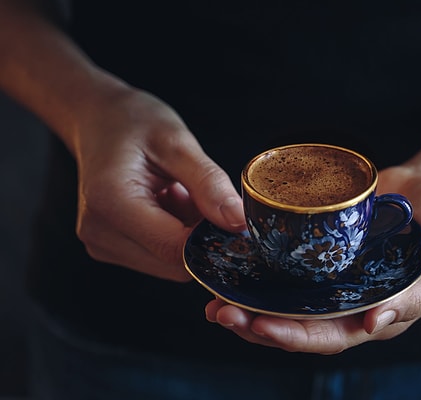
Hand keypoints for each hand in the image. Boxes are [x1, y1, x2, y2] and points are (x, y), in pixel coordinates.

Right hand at [73, 88, 246, 280]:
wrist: (98, 119)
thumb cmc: (133, 122)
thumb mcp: (178, 142)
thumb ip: (209, 184)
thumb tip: (239, 223)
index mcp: (110, 201)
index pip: (175, 249)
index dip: (214, 240)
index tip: (238, 220)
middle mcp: (99, 232)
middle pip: (174, 263)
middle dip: (202, 238)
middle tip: (205, 196)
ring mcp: (102, 243)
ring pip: (170, 264)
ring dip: (190, 236)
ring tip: (181, 194)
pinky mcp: (110, 247)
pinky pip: (160, 256)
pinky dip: (177, 234)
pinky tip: (171, 203)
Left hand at [205, 164, 420, 353]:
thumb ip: (419, 296)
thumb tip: (374, 326)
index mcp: (376, 313)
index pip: (328, 337)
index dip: (292, 336)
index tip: (256, 325)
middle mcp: (347, 300)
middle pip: (297, 323)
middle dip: (257, 323)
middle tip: (218, 313)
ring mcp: (331, 273)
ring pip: (285, 297)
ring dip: (250, 301)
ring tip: (213, 297)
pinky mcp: (321, 246)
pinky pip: (288, 262)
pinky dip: (260, 267)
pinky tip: (234, 261)